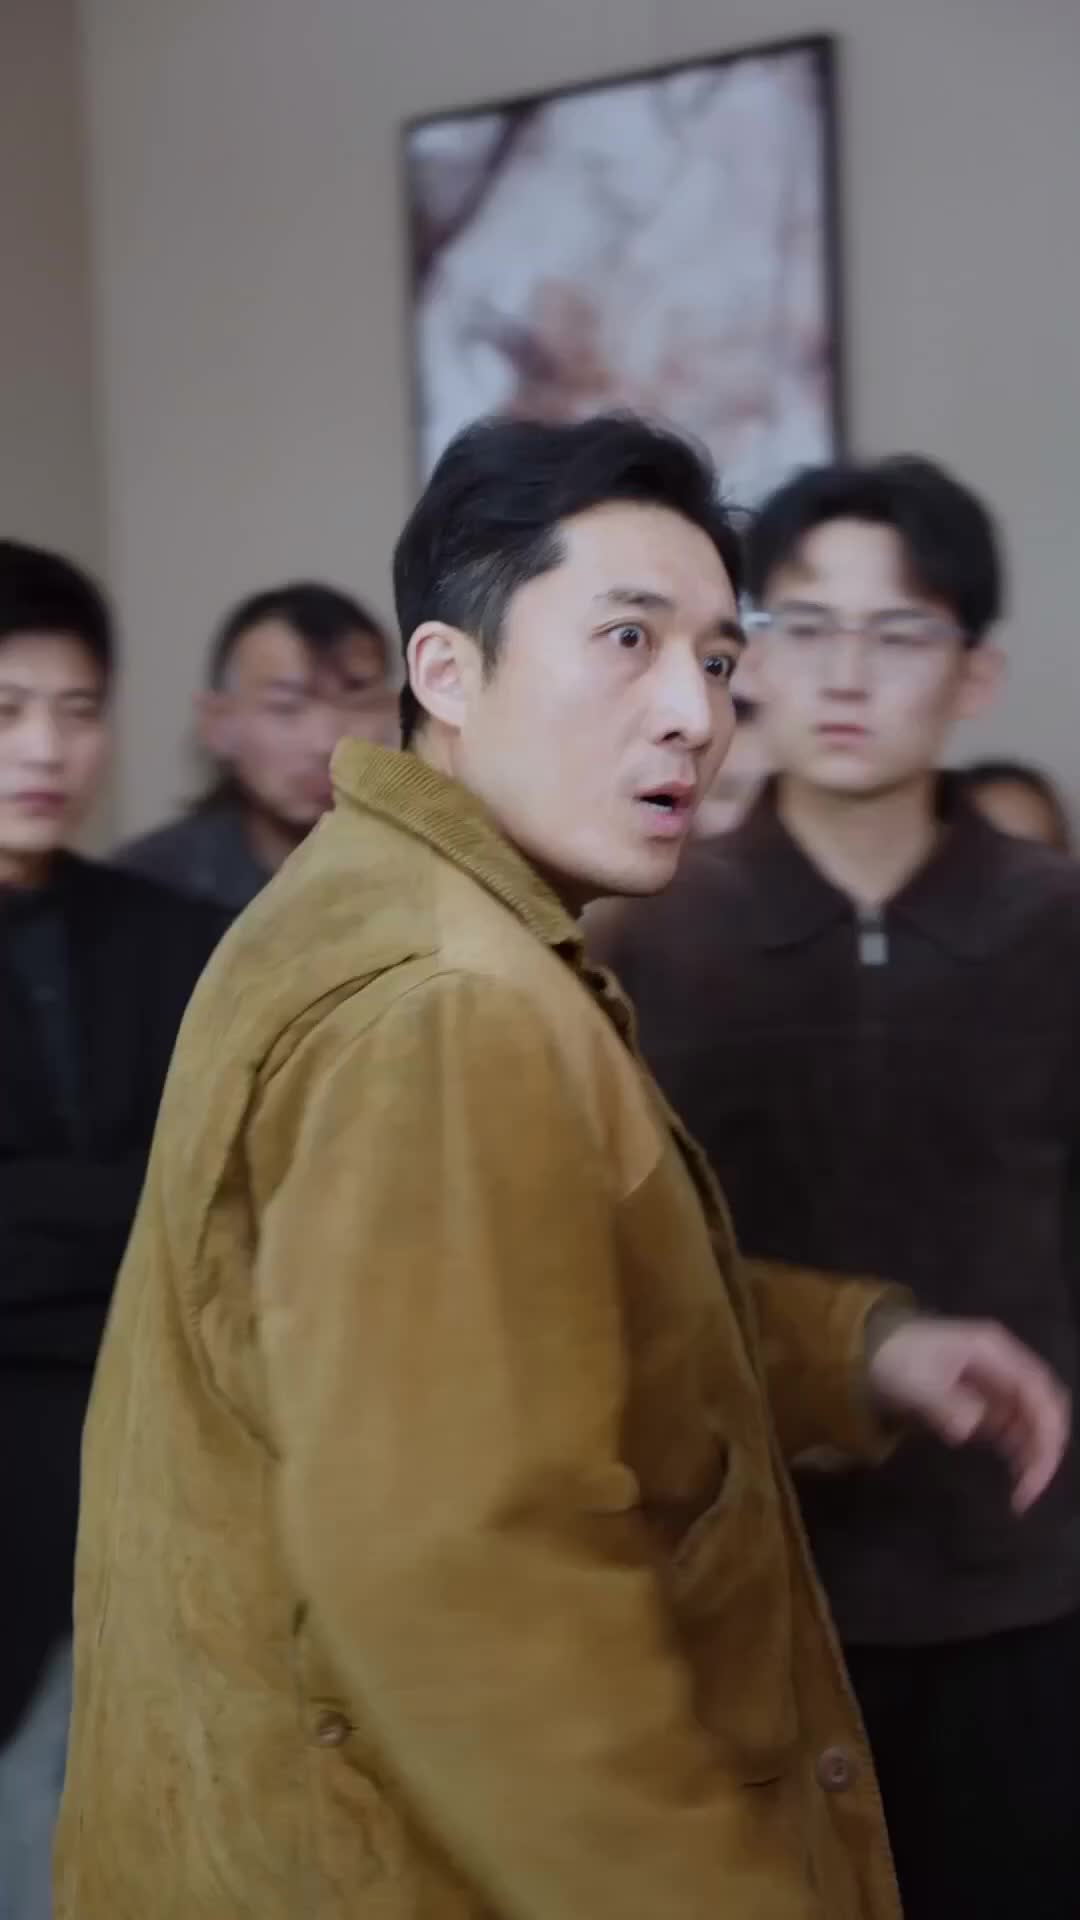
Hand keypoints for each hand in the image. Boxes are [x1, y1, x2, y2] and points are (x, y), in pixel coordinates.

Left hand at [867, 1315, 1070, 1512]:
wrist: (870, 1350)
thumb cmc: (895, 1358)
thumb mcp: (916, 1381)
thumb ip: (945, 1403)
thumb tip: (971, 1428)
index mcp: (995, 1352)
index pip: (1039, 1393)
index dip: (1046, 1435)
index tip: (1035, 1476)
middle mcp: (1004, 1365)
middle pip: (1043, 1406)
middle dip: (1045, 1449)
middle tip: (1028, 1491)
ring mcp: (996, 1382)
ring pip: (1033, 1419)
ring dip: (1034, 1453)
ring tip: (1021, 1492)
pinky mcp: (986, 1398)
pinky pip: (1014, 1424)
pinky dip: (1019, 1449)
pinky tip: (1013, 1473)